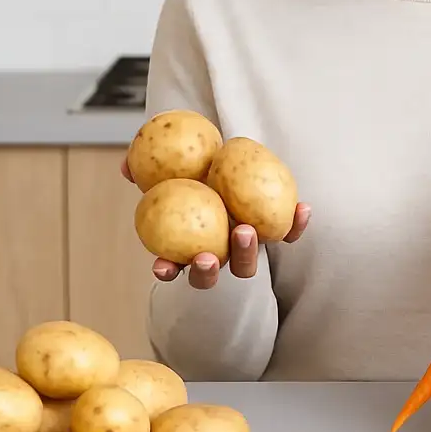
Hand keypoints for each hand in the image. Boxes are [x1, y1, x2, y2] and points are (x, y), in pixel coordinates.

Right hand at [120, 155, 310, 288]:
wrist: (227, 158)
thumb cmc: (191, 166)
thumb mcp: (165, 164)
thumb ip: (143, 165)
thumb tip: (127, 167)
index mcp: (185, 242)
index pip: (172, 265)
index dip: (167, 270)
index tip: (162, 266)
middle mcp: (215, 250)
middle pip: (209, 272)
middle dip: (207, 271)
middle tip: (208, 257)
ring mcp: (244, 245)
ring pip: (245, 263)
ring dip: (246, 253)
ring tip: (246, 231)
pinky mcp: (274, 231)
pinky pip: (286, 233)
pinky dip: (295, 225)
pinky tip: (302, 209)